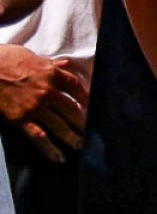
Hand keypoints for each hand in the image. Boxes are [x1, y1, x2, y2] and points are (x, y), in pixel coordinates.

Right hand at [0, 46, 88, 161]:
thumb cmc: (5, 59)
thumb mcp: (31, 56)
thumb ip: (50, 64)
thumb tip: (65, 63)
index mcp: (52, 74)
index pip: (77, 88)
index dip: (86, 98)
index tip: (91, 106)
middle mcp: (47, 91)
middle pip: (72, 110)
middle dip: (82, 122)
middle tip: (90, 131)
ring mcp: (34, 107)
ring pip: (60, 126)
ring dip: (72, 138)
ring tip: (79, 145)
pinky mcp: (20, 120)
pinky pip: (39, 137)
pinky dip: (50, 149)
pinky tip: (59, 157)